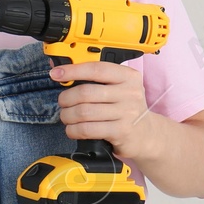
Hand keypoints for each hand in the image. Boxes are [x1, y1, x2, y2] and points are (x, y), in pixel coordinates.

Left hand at [49, 60, 174, 168]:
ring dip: (67, 115)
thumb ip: (94, 79)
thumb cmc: (125, 108)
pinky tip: (72, 129)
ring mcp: (127, 113)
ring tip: (66, 117)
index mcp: (128, 76)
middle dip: (66, 98)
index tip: (56, 73)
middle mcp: (130, 93)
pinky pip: (88, 129)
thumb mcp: (117, 88)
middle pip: (86, 92)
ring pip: (84, 112)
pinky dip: (74, 130)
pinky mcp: (121, 132)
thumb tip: (61, 70)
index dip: (73, 70)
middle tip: (63, 102)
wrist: (146, 135)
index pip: (96, 69)